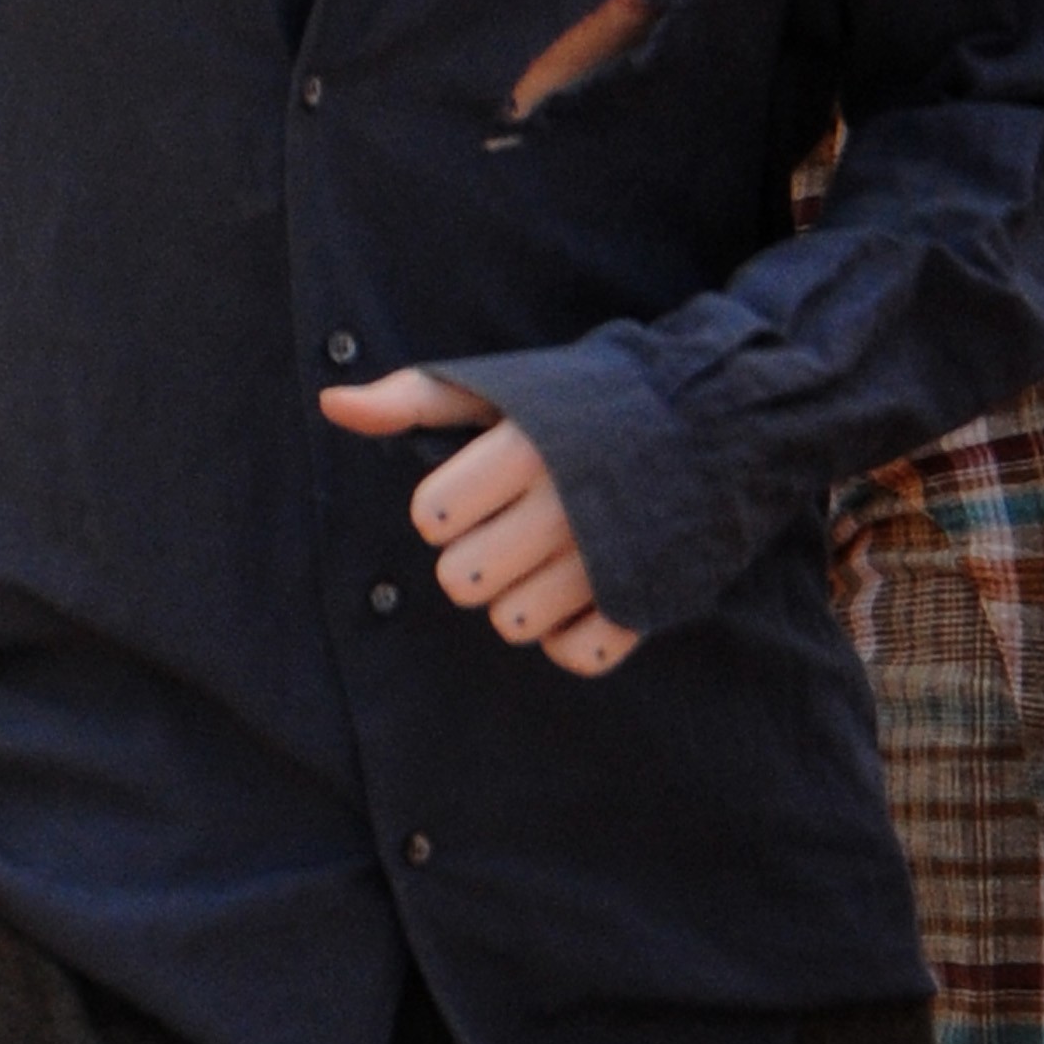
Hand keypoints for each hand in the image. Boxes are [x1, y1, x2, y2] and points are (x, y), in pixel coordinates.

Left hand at [321, 369, 640, 677]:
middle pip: (461, 580)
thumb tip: (331, 404)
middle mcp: (564, 506)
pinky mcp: (644, 599)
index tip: (478, 486)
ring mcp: (607, 559)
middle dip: (476, 557)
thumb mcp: (499, 387)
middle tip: (512, 526)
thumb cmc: (584, 401)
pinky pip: (577, 656)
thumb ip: (412, 398)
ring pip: (513, 623)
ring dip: (522, 596)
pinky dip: (573, 637)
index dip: (444, 506)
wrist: (712, 413)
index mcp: (525, 449)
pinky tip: (582, 595)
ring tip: (550, 554)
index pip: (430, 516)